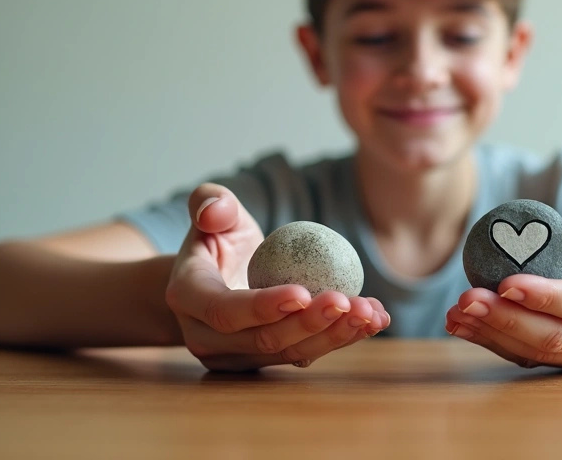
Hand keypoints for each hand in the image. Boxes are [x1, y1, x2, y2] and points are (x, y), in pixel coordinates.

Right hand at [164, 183, 389, 370]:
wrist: (215, 278)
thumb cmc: (216, 239)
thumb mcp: (210, 211)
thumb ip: (209, 200)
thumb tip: (214, 211)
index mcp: (187, 297)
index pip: (224, 311)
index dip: (262, 306)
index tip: (304, 293)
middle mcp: (207, 337)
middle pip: (263, 339)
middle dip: (310, 324)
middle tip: (349, 302)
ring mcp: (237, 356)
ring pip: (289, 353)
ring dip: (335, 336)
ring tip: (371, 313)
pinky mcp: (265, 362)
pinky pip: (306, 353)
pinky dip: (342, 338)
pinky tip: (374, 320)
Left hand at [445, 187, 561, 370]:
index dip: (545, 297)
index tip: (504, 281)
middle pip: (559, 337)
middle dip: (507, 320)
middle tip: (465, 299)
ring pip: (542, 353)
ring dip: (494, 335)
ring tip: (456, 313)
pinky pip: (533, 359)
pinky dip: (495, 343)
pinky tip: (464, 326)